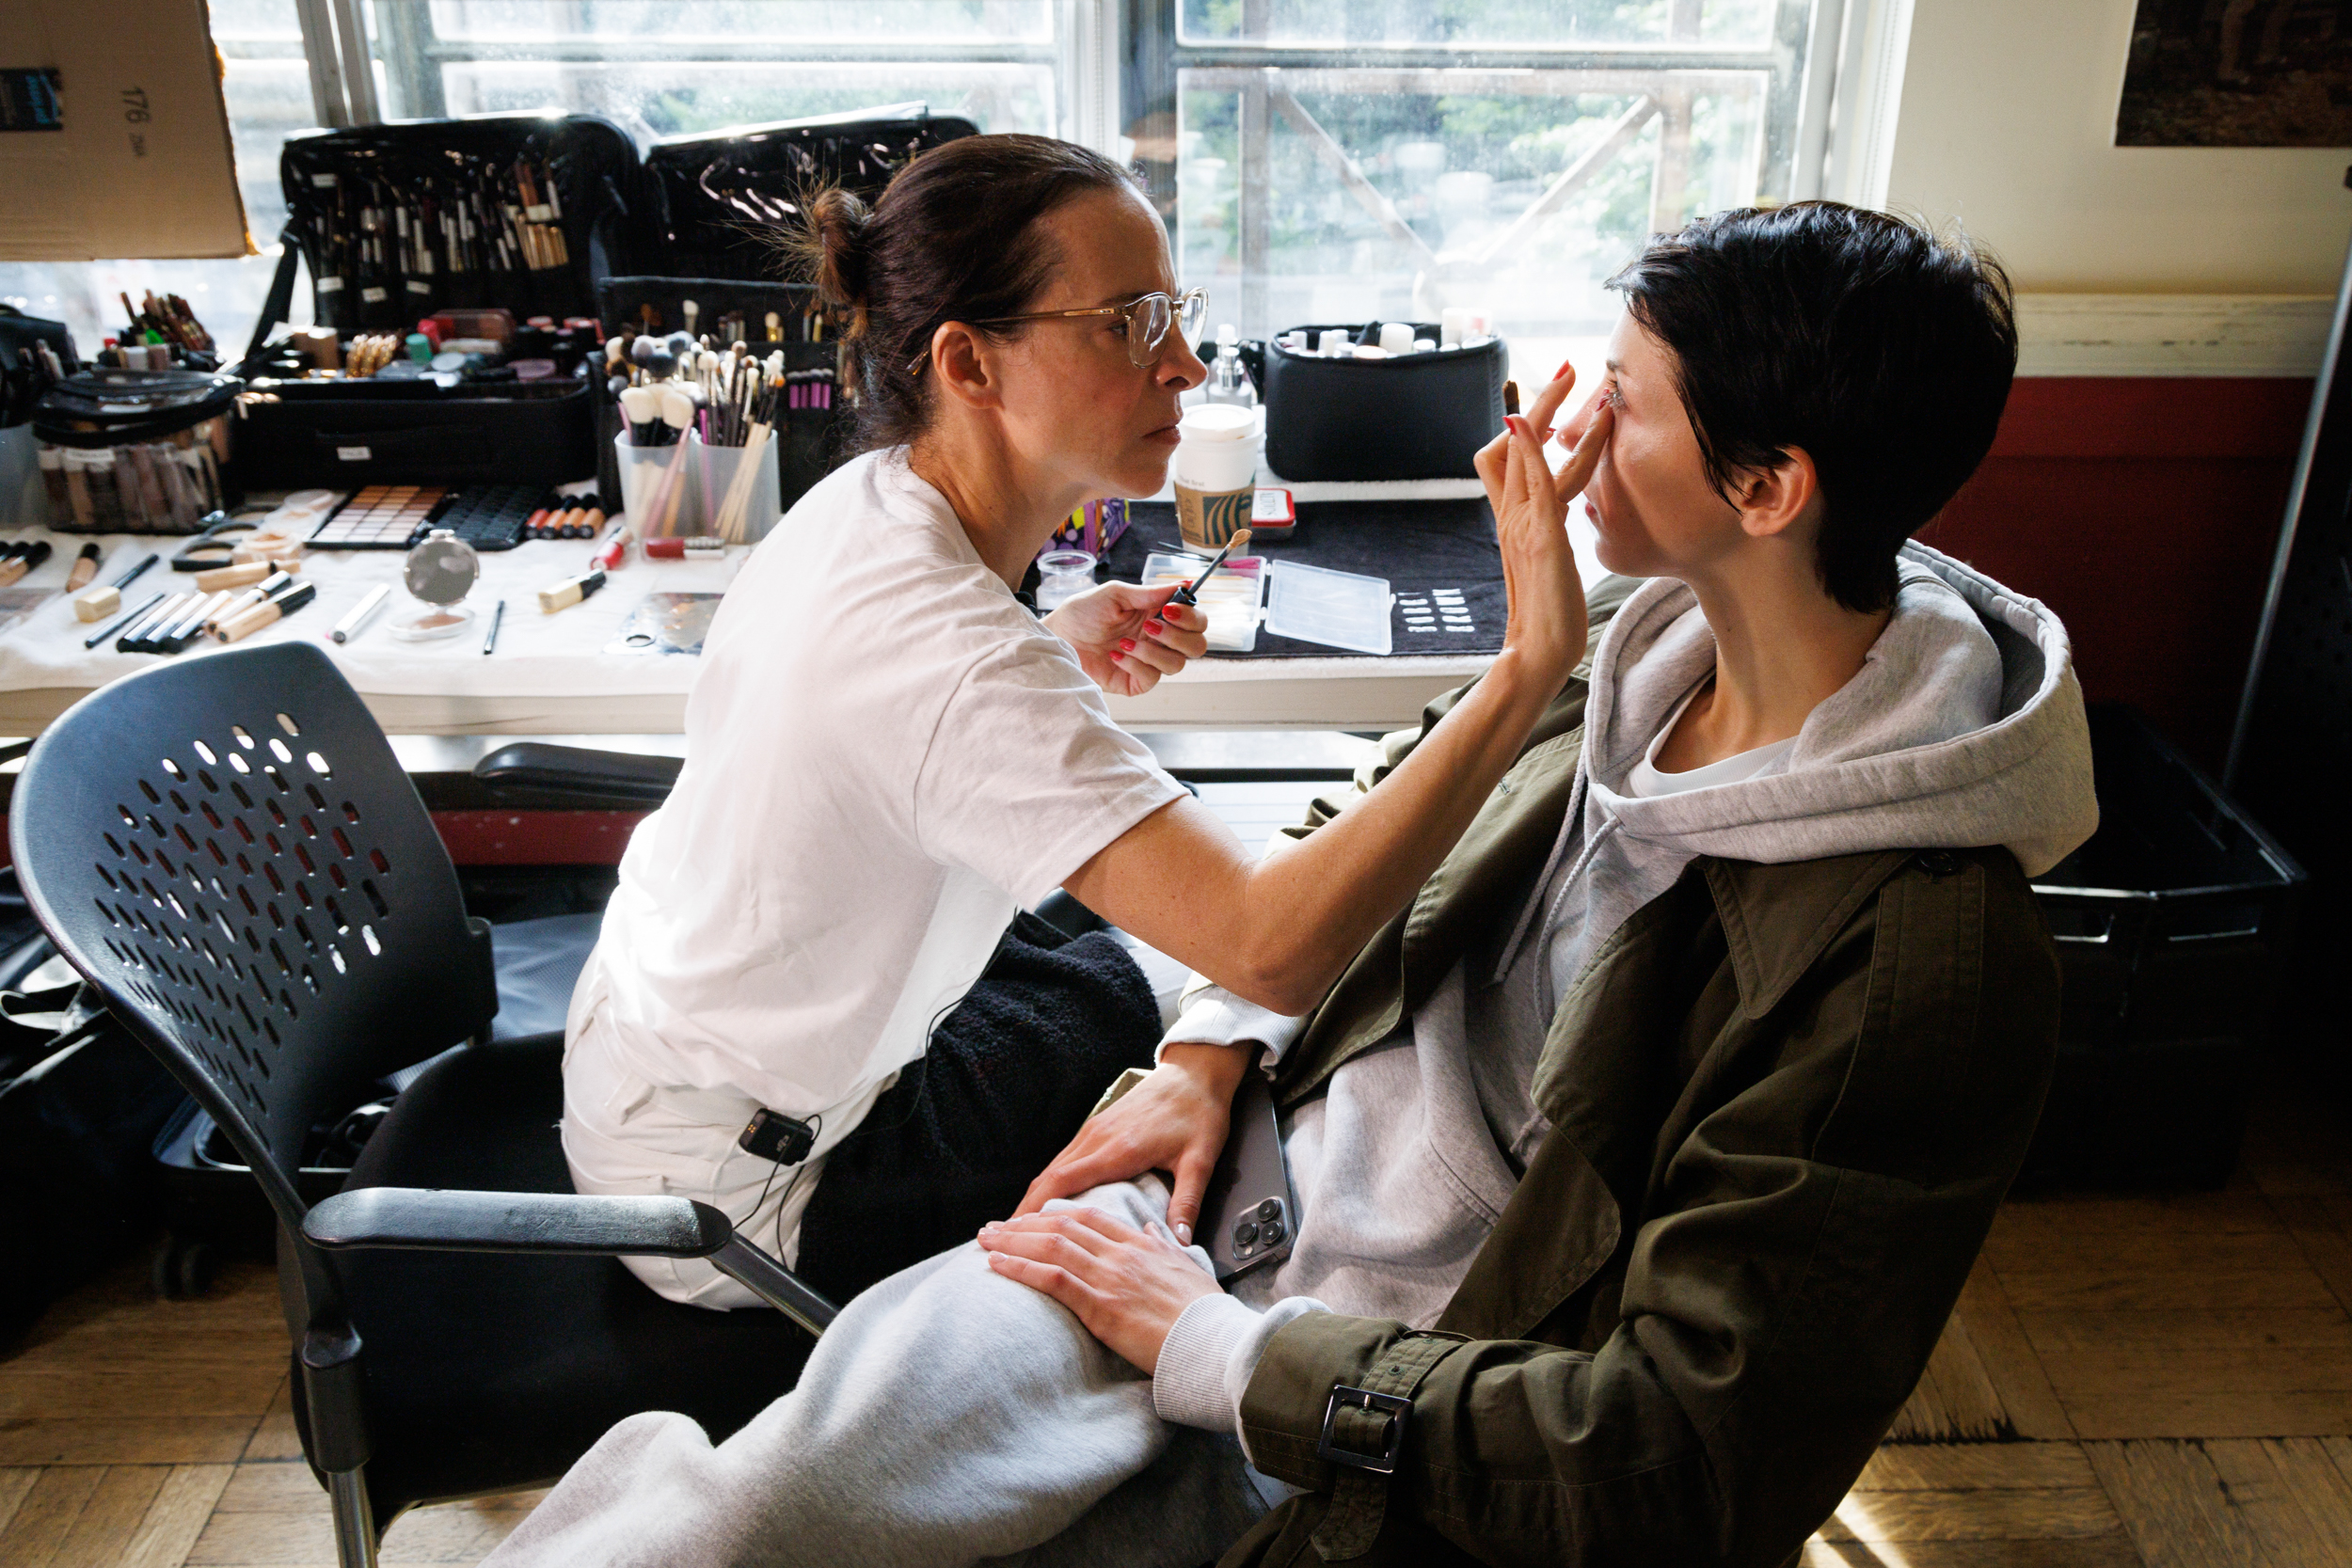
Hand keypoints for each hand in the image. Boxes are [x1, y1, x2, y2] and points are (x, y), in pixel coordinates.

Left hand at [978, 1205, 1220, 1374]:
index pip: (1090, 1218)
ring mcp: (1110, 1278)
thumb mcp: (1189, 1269)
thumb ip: (1165, 1247)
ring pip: (1051, 1246)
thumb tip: (1154, 1229)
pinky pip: (1052, 1278)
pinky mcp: (1101, 1305)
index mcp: (1142, 1245)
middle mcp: (1122, 1254)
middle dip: (1023, 1224)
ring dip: (1012, 1241)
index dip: (1055, 1215)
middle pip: (1062, 1227)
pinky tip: (997, 1265)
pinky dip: (1020, 1268)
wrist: (1214, 1341)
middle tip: (994, 1226)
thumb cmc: (1206, 1314)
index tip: (1031, 1217)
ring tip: (985, 1241)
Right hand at [1013, 1042, 1249, 1243]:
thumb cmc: (1200, 1113)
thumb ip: (1187, 1201)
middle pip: (1047, 1178)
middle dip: (1024, 1211)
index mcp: (1118, 1150)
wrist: (1195, 1071)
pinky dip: (1048, 1182)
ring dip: (1032, 1197)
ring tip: (1017, 1229)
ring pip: (1052, 1167)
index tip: (1016, 1236)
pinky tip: (1045, 1201)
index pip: (1063, 1184)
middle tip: (1002, 1241)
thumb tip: (1181, 1241)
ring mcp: (1094, 1130)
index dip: (1036, 1212)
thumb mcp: (1200, 1159)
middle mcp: (1097, 1138)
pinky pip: (1063, 1158)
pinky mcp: (1097, 1126)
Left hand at [1044, 582, 1210, 697]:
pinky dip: (1135, 664)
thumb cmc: (1083, 613)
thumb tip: (1186, 584)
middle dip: (1178, 636)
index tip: (1170, 609)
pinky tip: (1115, 655)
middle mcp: (1160, 640)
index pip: (1196, 621)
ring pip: (1177, 664)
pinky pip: (1152, 678)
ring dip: (1152, 651)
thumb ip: (1150, 593)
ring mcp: (1150, 662)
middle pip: (1197, 646)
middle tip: (1150, 626)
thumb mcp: (1116, 595)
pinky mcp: (1136, 682)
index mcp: (1160, 616)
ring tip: (1124, 642)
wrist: (1058, 637)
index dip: (1191, 617)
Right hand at [1471, 366, 1612, 690]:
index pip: (1506, 458)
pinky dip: (1531, 447)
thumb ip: (1547, 531)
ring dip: (1551, 409)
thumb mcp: (1550, 562)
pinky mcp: (1541, 537)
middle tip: (1567, 367)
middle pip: (1516, 443)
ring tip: (1577, 377)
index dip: (1527, 426)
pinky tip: (1539, 423)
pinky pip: (1535, 482)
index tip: (1554, 404)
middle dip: (1544, 400)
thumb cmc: (1552, 615)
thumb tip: (1558, 511)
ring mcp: (1523, 524)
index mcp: (1515, 520)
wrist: (1540, 653)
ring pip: (1529, 453)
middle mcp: (1513, 515)